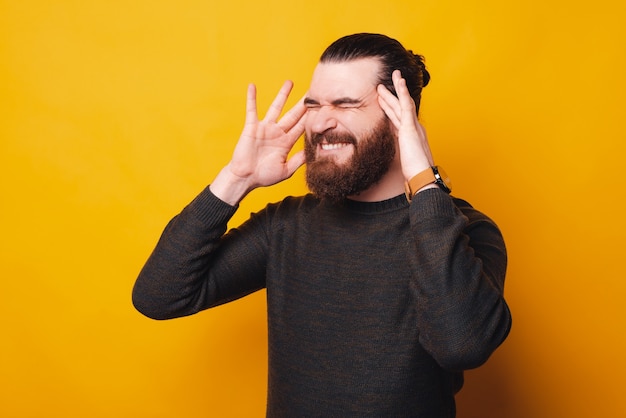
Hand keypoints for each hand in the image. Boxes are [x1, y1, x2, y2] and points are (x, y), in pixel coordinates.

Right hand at [211, 80, 305, 204]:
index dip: (311, 118)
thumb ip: (299, 160)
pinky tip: (252, 86)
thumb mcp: (286, 170)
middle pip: (294, 115)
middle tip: (313, 91)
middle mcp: (278, 132)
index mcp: (286, 142)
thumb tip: (313, 152)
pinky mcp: (252, 127)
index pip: (302, 127)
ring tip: (290, 82)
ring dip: (283, 95)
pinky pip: (252, 110)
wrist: (245, 178)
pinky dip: (252, 98)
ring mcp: (265, 128)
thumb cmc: (264, 176)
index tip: (322, 108)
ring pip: (276, 108)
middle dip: (303, 104)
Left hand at [377, 70, 433, 179]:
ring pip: (403, 103)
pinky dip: (402, 93)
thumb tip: (396, 156)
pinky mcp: (411, 127)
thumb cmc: (415, 173)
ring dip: (396, 89)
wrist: (423, 177)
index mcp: (412, 135)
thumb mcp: (404, 160)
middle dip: (391, 96)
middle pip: (400, 108)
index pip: (399, 118)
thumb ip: (401, 153)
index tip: (382, 100)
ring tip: (392, 76)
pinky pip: (406, 106)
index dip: (390, 107)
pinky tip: (400, 83)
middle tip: (382, 86)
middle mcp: (415, 128)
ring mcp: (413, 126)